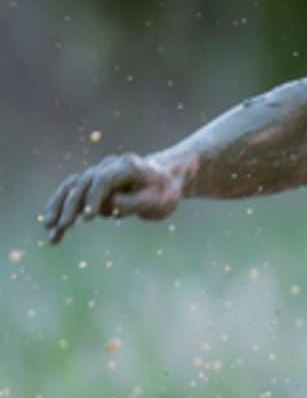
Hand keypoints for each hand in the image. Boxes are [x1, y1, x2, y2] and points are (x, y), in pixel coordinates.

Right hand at [42, 153, 182, 243]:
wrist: (165, 180)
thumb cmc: (164, 192)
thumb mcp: (158, 201)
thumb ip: (134, 202)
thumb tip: (108, 204)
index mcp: (127, 166)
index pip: (104, 179)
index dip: (95, 196)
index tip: (89, 216)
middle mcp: (108, 167)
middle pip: (82, 183)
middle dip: (71, 205)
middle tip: (62, 226)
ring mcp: (97, 174)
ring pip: (71, 188)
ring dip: (58, 208)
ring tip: (49, 229)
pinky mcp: (91, 186)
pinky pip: (71, 196)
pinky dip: (61, 211)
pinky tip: (54, 230)